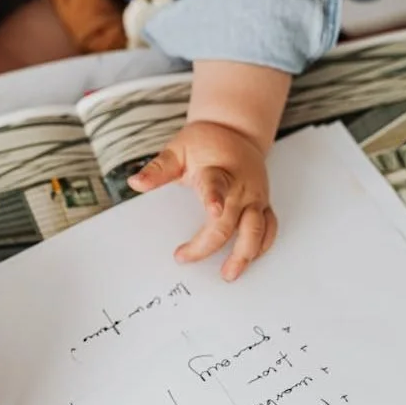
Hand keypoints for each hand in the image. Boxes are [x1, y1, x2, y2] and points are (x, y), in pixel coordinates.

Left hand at [128, 122, 277, 281]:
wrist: (236, 130)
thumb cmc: (205, 142)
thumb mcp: (177, 150)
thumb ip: (158, 169)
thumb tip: (136, 183)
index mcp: (217, 171)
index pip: (215, 185)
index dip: (215, 198)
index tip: (214, 210)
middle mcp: (240, 186)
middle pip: (230, 220)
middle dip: (210, 244)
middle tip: (186, 257)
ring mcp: (255, 196)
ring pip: (257, 229)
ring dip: (245, 254)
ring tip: (229, 274)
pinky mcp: (263, 202)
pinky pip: (269, 228)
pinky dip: (262, 246)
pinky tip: (249, 260)